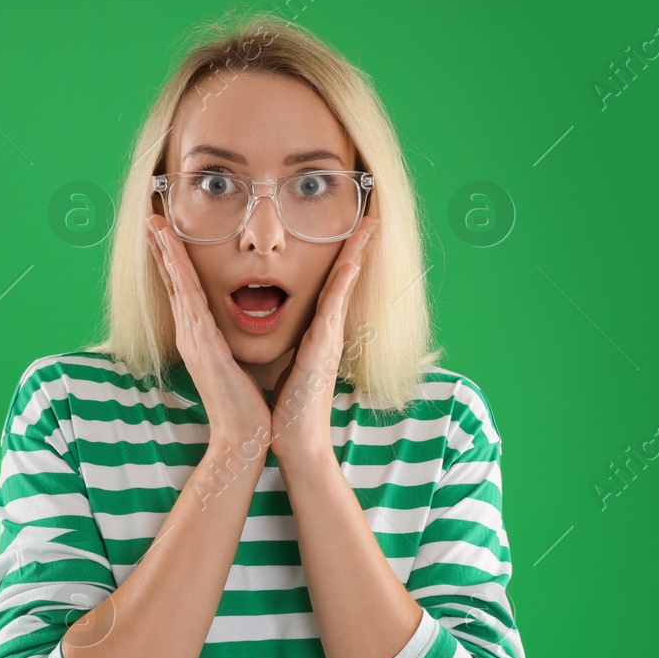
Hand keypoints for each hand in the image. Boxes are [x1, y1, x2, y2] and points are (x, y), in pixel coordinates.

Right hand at [147, 214, 271, 454]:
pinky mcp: (203, 347)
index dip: (173, 261)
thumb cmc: (242, 404)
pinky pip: (190, 303)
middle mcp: (190, 335)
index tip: (166, 234)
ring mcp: (193, 340)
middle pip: (173, 283)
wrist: (241, 436)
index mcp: (198, 338)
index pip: (183, 291)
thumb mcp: (233, 365)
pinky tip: (174, 258)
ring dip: (166, 254)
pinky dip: (179, 278)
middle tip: (151, 218)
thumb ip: (226, 346)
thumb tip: (226, 334)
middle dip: (162, 249)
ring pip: (177, 287)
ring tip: (156, 226)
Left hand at [268, 215, 378, 468]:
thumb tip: (287, 333)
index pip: (331, 286)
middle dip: (359, 247)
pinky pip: (334, 310)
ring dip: (357, 255)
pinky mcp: (323, 351)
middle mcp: (328, 332)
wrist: (293, 441)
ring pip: (343, 287)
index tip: (352, 231)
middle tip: (371, 216)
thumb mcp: (289, 366)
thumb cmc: (287, 407)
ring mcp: (329, 340)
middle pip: (345, 279)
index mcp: (318, 333)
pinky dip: (343, 286)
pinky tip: (351, 264)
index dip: (343, 258)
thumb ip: (294, 346)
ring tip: (369, 226)